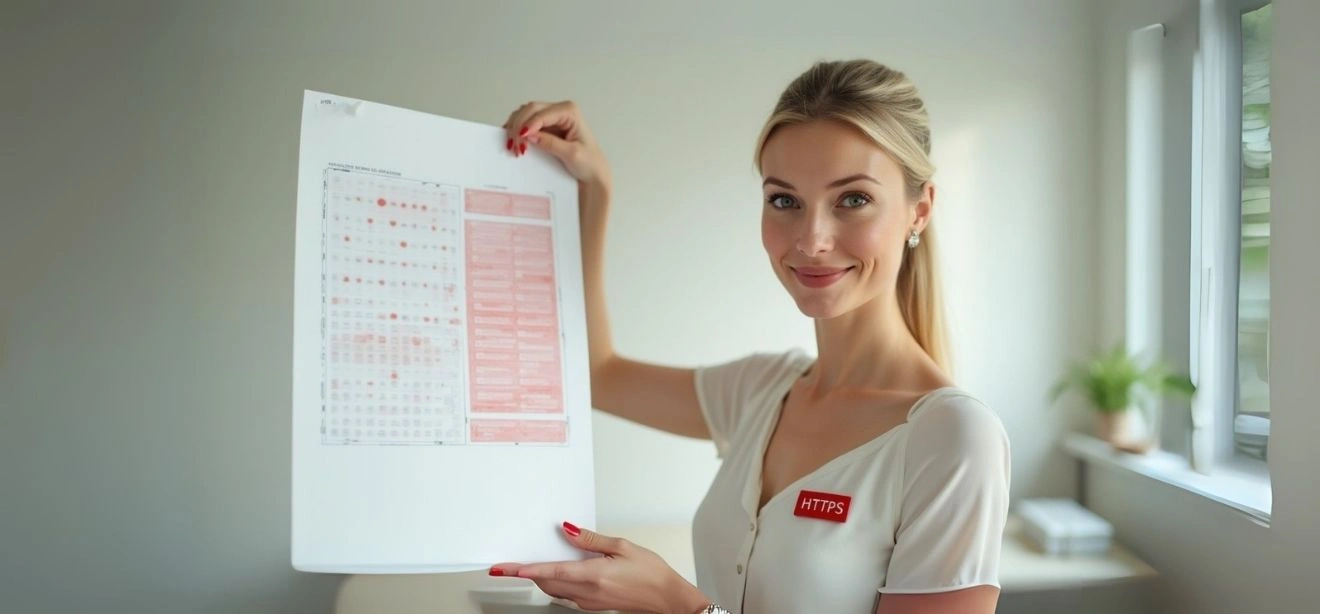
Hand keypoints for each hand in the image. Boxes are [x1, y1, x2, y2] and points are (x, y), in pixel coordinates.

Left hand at [490, 521, 709, 613]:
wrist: (667, 599)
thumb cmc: (652, 574)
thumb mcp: (623, 546)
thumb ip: (592, 539)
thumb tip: (568, 530)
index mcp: (594, 576)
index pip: (550, 572)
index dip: (525, 570)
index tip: (506, 568)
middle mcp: (588, 592)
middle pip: (546, 583)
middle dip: (526, 574)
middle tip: (507, 566)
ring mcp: (590, 602)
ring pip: (554, 590)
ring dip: (540, 579)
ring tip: (529, 565)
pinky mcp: (594, 605)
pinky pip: (567, 595)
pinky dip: (556, 583)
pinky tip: (559, 572)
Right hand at [503, 100, 611, 190]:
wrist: (593, 173)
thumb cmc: (589, 163)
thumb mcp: (571, 154)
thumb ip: (551, 143)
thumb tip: (530, 135)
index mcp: (570, 111)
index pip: (543, 113)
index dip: (528, 124)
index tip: (520, 138)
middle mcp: (560, 110)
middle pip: (531, 109)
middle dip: (519, 126)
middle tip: (513, 145)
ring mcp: (551, 117)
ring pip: (525, 113)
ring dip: (515, 127)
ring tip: (512, 146)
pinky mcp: (545, 126)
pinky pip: (526, 122)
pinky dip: (517, 130)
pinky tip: (512, 140)